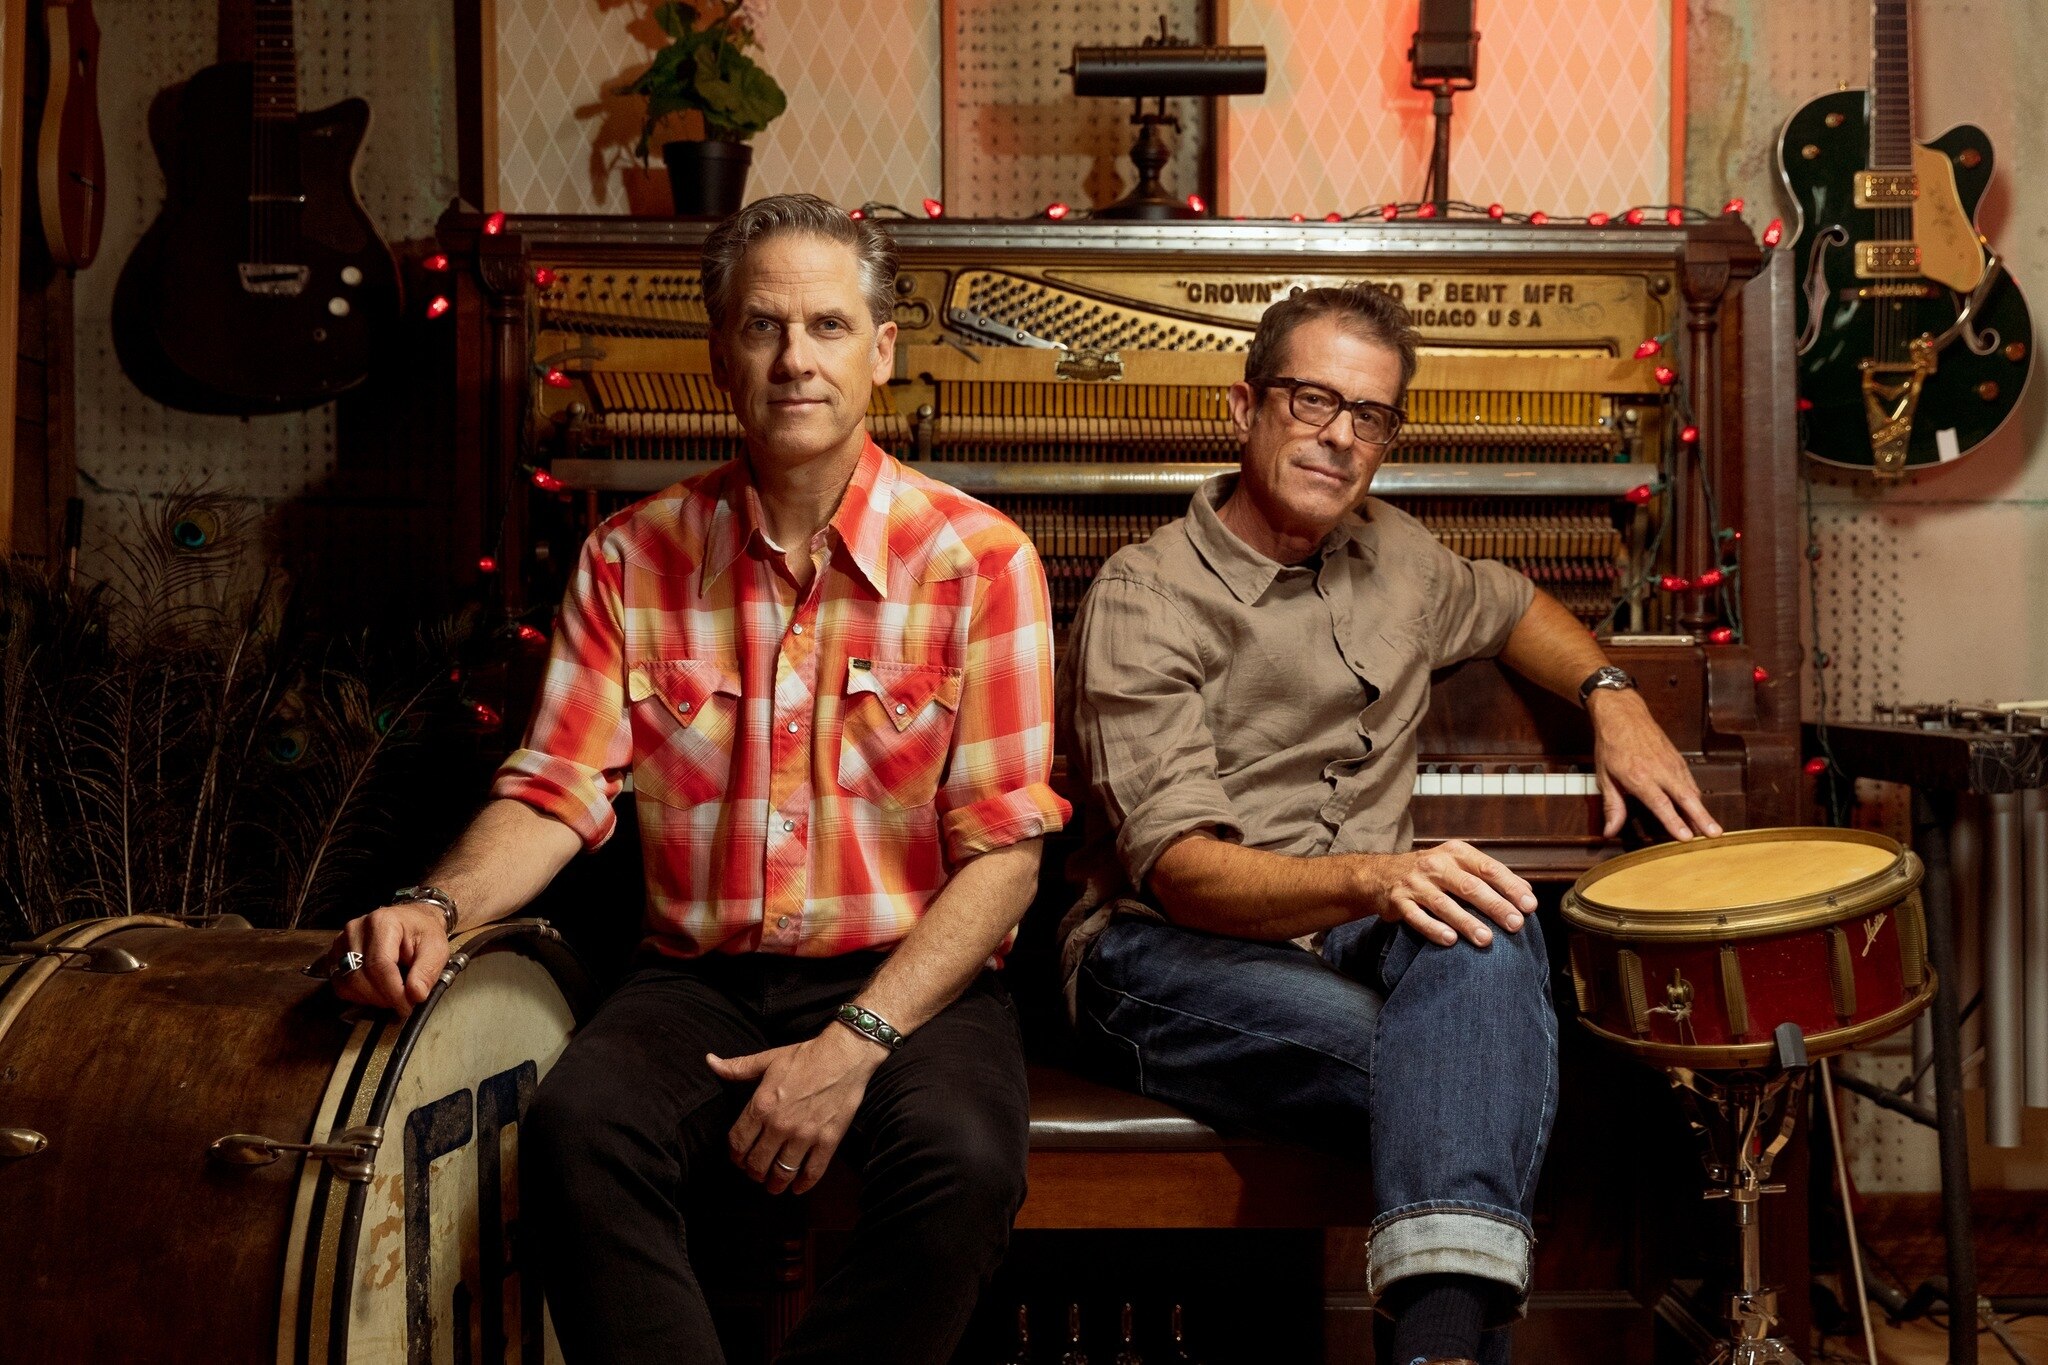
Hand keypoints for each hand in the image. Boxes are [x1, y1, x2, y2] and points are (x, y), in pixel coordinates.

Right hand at [319, 903, 449, 1018]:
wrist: (412, 921)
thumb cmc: (423, 932)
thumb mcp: (437, 947)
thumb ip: (427, 971)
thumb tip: (416, 995)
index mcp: (382, 922)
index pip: (379, 965)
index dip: (393, 991)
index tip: (407, 1006)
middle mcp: (356, 930)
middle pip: (359, 977)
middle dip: (383, 998)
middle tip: (403, 1003)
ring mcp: (342, 942)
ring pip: (347, 984)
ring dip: (371, 998)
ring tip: (392, 994)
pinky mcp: (335, 955)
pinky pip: (341, 985)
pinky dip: (360, 995)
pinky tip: (378, 990)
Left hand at [708, 1022, 885, 1195]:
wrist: (845, 1055)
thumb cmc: (806, 1056)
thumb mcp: (768, 1059)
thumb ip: (738, 1067)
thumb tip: (710, 1061)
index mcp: (762, 1105)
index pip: (738, 1142)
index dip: (735, 1155)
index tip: (739, 1158)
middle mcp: (780, 1125)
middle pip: (757, 1163)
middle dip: (753, 1172)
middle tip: (755, 1172)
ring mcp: (805, 1135)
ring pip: (782, 1173)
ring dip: (775, 1184)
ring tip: (774, 1185)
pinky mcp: (828, 1141)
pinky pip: (813, 1172)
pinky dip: (803, 1185)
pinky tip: (797, 1188)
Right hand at [1355, 840, 1537, 946]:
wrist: (1382, 874)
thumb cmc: (1432, 872)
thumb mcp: (1460, 864)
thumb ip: (1491, 876)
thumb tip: (1527, 891)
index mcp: (1456, 853)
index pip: (1488, 869)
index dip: (1510, 887)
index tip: (1529, 905)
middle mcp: (1436, 865)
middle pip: (1469, 886)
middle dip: (1494, 906)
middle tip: (1515, 924)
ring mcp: (1416, 883)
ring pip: (1444, 904)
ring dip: (1466, 922)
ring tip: (1486, 939)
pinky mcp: (1399, 901)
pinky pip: (1417, 917)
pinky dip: (1433, 929)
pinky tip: (1450, 940)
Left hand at [1588, 688, 1722, 840]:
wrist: (1623, 714)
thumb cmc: (1611, 746)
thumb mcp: (1604, 777)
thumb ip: (1612, 806)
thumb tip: (1610, 831)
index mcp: (1638, 776)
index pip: (1660, 803)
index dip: (1674, 821)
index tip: (1686, 837)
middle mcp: (1659, 770)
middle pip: (1685, 798)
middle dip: (1701, 818)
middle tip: (1714, 834)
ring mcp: (1672, 764)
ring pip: (1692, 790)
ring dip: (1702, 810)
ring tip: (1712, 829)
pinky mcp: (1678, 760)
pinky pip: (1690, 782)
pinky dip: (1696, 797)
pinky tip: (1699, 810)